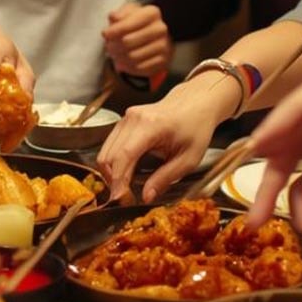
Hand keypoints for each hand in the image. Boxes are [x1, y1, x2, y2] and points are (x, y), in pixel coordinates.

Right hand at [95, 79, 230, 201]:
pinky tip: (125, 172)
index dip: (118, 179)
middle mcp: (134, 119)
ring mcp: (127, 117)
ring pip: (105, 151)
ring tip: (125, 187)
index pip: (124, 155)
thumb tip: (146, 196)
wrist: (196, 103)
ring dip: (111, 172)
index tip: (119, 198)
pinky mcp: (124, 120)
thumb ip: (165, 178)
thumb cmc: (196, 127)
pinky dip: (114, 162)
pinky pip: (110, 145)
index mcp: (152, 126)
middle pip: (109, 155)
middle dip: (113, 180)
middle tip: (125, 197)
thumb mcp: (188, 159)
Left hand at [101, 2, 169, 78]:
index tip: (105, 34)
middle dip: (113, 46)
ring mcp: (163, 46)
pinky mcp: (162, 61)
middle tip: (109, 46)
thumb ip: (119, 14)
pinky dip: (127, 67)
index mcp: (152, 13)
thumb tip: (113, 18)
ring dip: (118, 58)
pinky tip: (122, 62)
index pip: (126, 26)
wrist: (154, 34)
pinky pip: (139, 68)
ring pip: (132, 57)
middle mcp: (160, 29)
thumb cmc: (136, 21)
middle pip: (127, 42)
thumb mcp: (127, 12)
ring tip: (114, 54)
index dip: (112, 31)